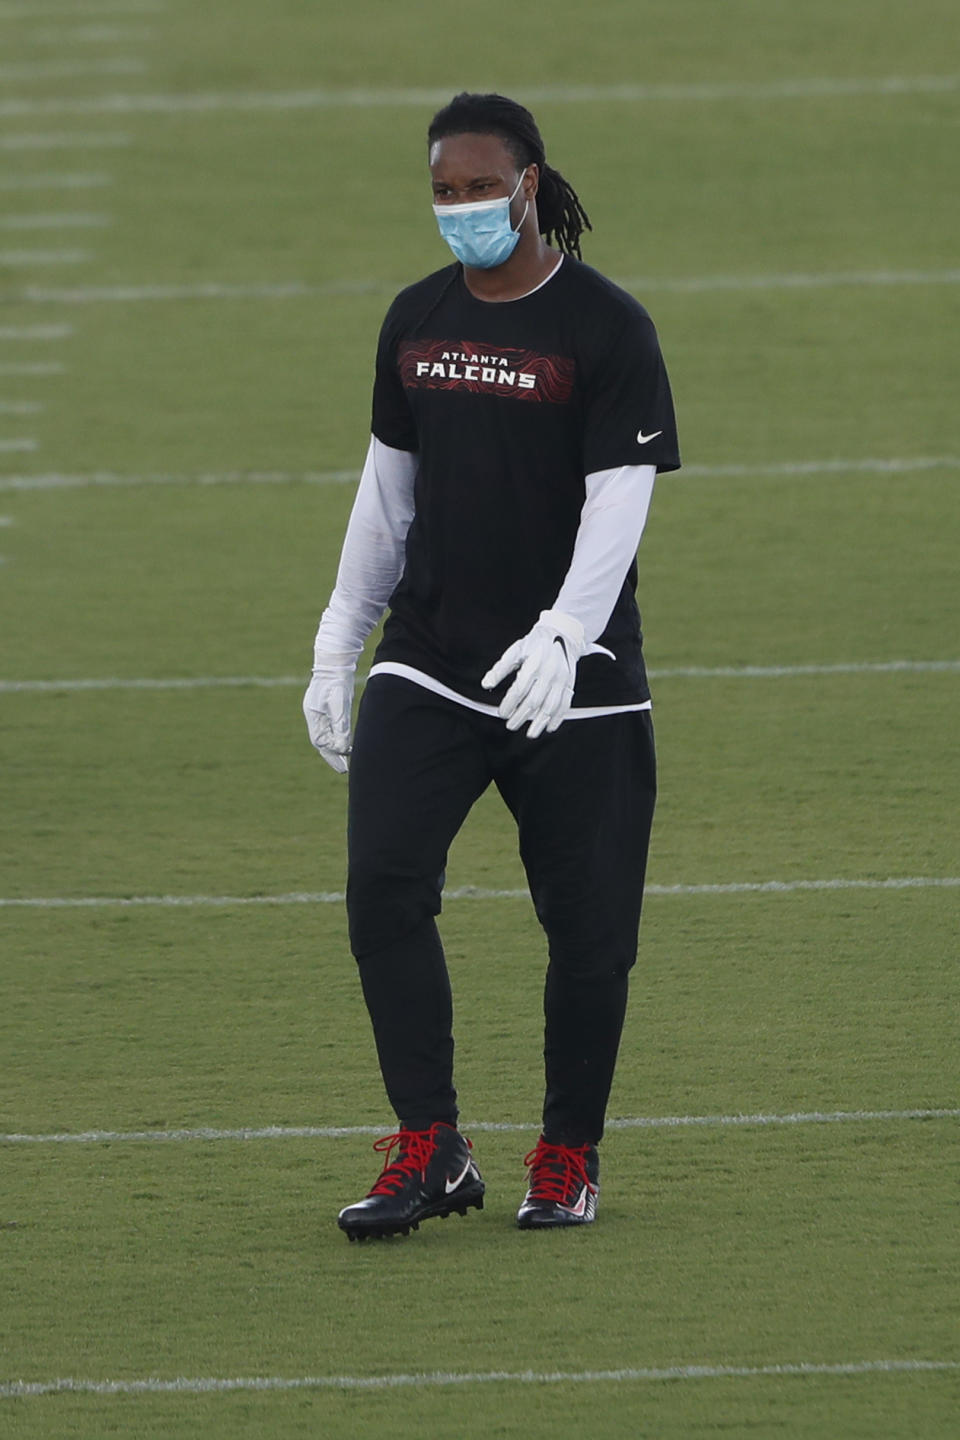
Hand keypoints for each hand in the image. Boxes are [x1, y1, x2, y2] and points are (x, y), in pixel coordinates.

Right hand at [302, 656, 356, 772]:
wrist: (335, 660)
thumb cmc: (336, 680)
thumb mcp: (339, 703)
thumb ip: (340, 725)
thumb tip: (342, 747)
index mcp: (313, 714)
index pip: (320, 740)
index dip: (331, 752)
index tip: (343, 762)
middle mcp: (314, 715)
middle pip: (321, 741)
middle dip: (332, 756)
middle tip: (343, 770)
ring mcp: (319, 711)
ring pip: (326, 736)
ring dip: (334, 749)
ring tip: (345, 762)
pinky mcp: (327, 707)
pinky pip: (330, 728)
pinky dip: (337, 738)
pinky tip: (345, 744)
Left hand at [481, 610, 585, 738]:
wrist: (562, 633)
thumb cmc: (535, 643)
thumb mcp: (515, 651)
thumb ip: (500, 669)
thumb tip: (486, 685)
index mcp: (534, 663)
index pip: (519, 689)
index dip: (509, 704)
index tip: (502, 713)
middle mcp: (550, 672)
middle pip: (534, 701)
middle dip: (521, 716)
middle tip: (510, 725)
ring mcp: (562, 679)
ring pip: (550, 706)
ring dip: (539, 722)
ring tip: (530, 733)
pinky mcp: (570, 683)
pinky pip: (565, 704)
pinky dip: (557, 718)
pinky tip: (549, 727)